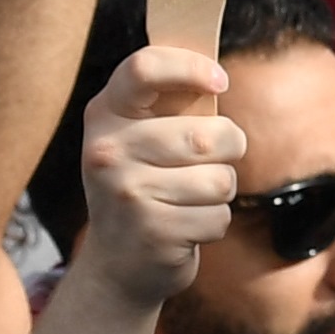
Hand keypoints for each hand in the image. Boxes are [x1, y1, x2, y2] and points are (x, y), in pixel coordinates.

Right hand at [68, 43, 243, 307]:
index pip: (144, 68)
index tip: (220, 81)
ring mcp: (126, 193)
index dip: (191, 67)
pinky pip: (218, 217)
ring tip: (187, 200)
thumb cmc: (144, 185)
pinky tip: (183, 229)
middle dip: (228, 148)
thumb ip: (171, 103)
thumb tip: (215, 74)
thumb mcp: (140, 138)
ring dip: (219, 191)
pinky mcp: (152, 232)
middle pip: (208, 135)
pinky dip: (213, 224)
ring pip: (220, 179)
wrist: (116, 266)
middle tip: (205, 164)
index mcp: (106, 115)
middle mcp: (108, 151)